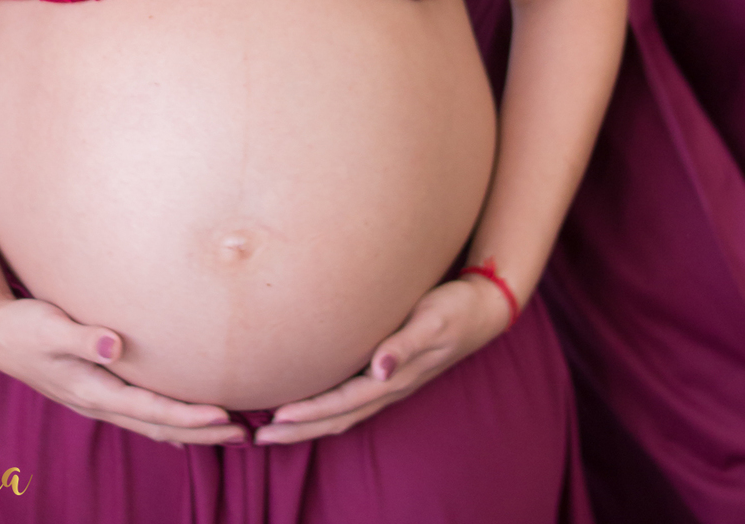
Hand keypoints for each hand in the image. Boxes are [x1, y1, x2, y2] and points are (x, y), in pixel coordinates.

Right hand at [0, 295, 246, 445]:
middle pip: (157, 425)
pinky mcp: (96, 389)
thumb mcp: (49, 326)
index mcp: (91, 389)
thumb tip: (113, 345)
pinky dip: (165, 422)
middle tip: (244, 434)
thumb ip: (81, 337)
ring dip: (188, 430)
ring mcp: (97, 398)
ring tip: (228, 431)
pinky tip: (183, 425)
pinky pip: (138, 412)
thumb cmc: (23, 325)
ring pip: (150, 423)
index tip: (223, 417)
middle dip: (201, 431)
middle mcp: (98, 401)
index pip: (149, 409)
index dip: (187, 416)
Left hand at [252, 275, 512, 444]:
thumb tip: (380, 369)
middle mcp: (389, 385)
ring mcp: (390, 381)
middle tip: (261, 437)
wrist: (484, 307)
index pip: (343, 402)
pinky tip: (311, 402)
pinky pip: (353, 398)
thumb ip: (406, 344)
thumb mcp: (432, 320)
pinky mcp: (391, 370)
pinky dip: (328, 407)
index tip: (276, 418)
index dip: (310, 413)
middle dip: (300, 428)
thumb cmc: (456, 308)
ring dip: (310, 422)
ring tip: (276, 427)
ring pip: (344, 411)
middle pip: (338, 416)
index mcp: (394, 377)